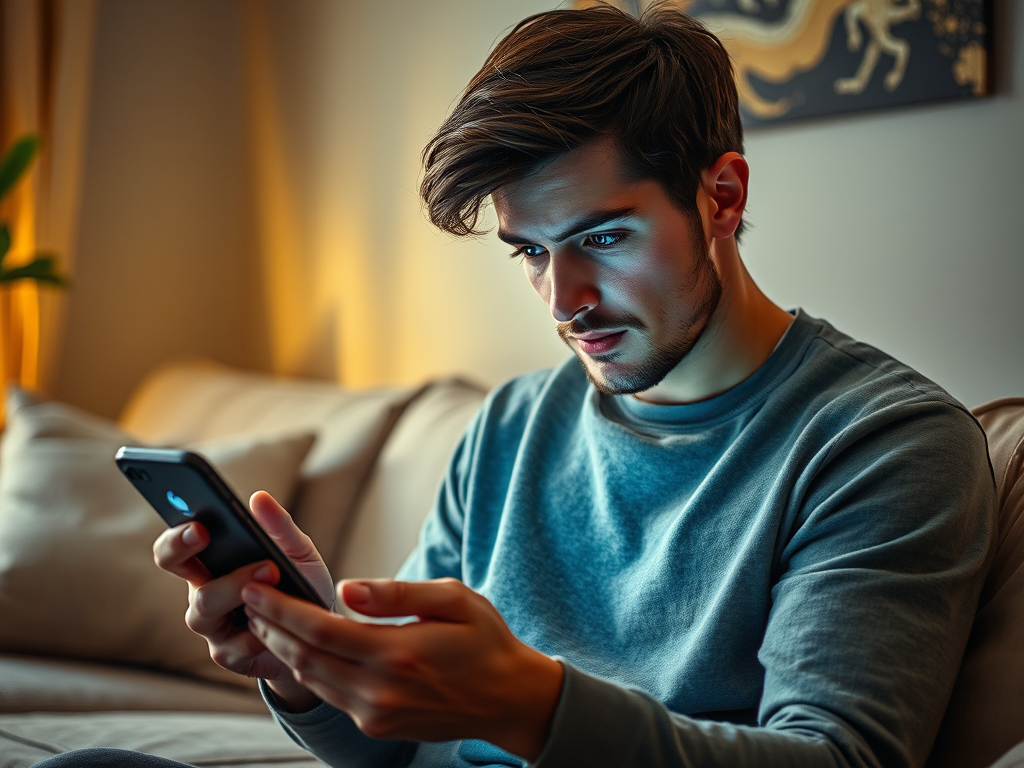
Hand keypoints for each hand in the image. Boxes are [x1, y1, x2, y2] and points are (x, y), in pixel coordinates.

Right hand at [153, 491, 332, 709]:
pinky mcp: (228, 655)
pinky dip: (259, 628)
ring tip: (271, 573)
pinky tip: (277, 620)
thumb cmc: (301, 586)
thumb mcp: (298, 552)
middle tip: (206, 534)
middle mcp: (203, 590)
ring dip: (235, 586)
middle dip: (183, 549)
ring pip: (203, 605)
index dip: (177, 534)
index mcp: (212, 562)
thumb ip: (279, 528)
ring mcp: (212, 626)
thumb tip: (259, 498)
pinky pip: (233, 643)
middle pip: (173, 567)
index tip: (196, 523)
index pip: (177, 544)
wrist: (320, 636)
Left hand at [241, 577, 563, 760]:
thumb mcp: (454, 600)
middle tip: (248, 595)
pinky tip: (300, 647)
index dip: (281, 608)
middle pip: (305, 657)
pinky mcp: (377, 726)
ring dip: (283, 648)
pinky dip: (308, 669)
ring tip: (265, 618)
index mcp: (398, 654)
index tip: (256, 585)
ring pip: (312, 680)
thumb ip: (397, 593)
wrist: (508, 699)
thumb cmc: (485, 640)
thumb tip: (344, 588)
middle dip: (271, 625)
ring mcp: (376, 714)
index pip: (320, 630)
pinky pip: (331, 695)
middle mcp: (380, 691)